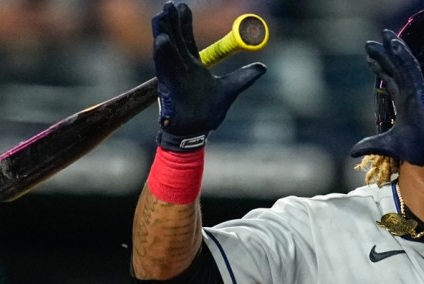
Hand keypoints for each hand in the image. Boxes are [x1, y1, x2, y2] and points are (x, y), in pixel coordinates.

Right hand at [152, 2, 265, 150]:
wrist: (198, 132)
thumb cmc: (208, 113)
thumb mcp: (230, 90)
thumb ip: (244, 77)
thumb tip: (262, 67)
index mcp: (193, 65)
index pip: (187, 38)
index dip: (185, 22)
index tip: (183, 6)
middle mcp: (180, 67)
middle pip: (174, 39)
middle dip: (171, 21)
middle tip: (169, 4)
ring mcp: (172, 75)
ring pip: (166, 49)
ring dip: (163, 32)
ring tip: (162, 15)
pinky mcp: (166, 85)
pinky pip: (163, 67)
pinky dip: (162, 53)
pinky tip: (161, 40)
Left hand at [351, 29, 423, 165]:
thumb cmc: (419, 147)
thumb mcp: (388, 145)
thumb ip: (371, 144)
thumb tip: (353, 151)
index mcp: (403, 103)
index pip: (391, 81)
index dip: (381, 69)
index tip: (370, 60)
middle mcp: (409, 93)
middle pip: (394, 69)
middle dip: (382, 55)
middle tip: (370, 44)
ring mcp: (414, 89)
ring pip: (402, 64)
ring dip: (393, 49)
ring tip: (384, 35)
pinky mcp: (419, 88)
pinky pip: (410, 67)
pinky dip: (402, 55)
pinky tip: (394, 43)